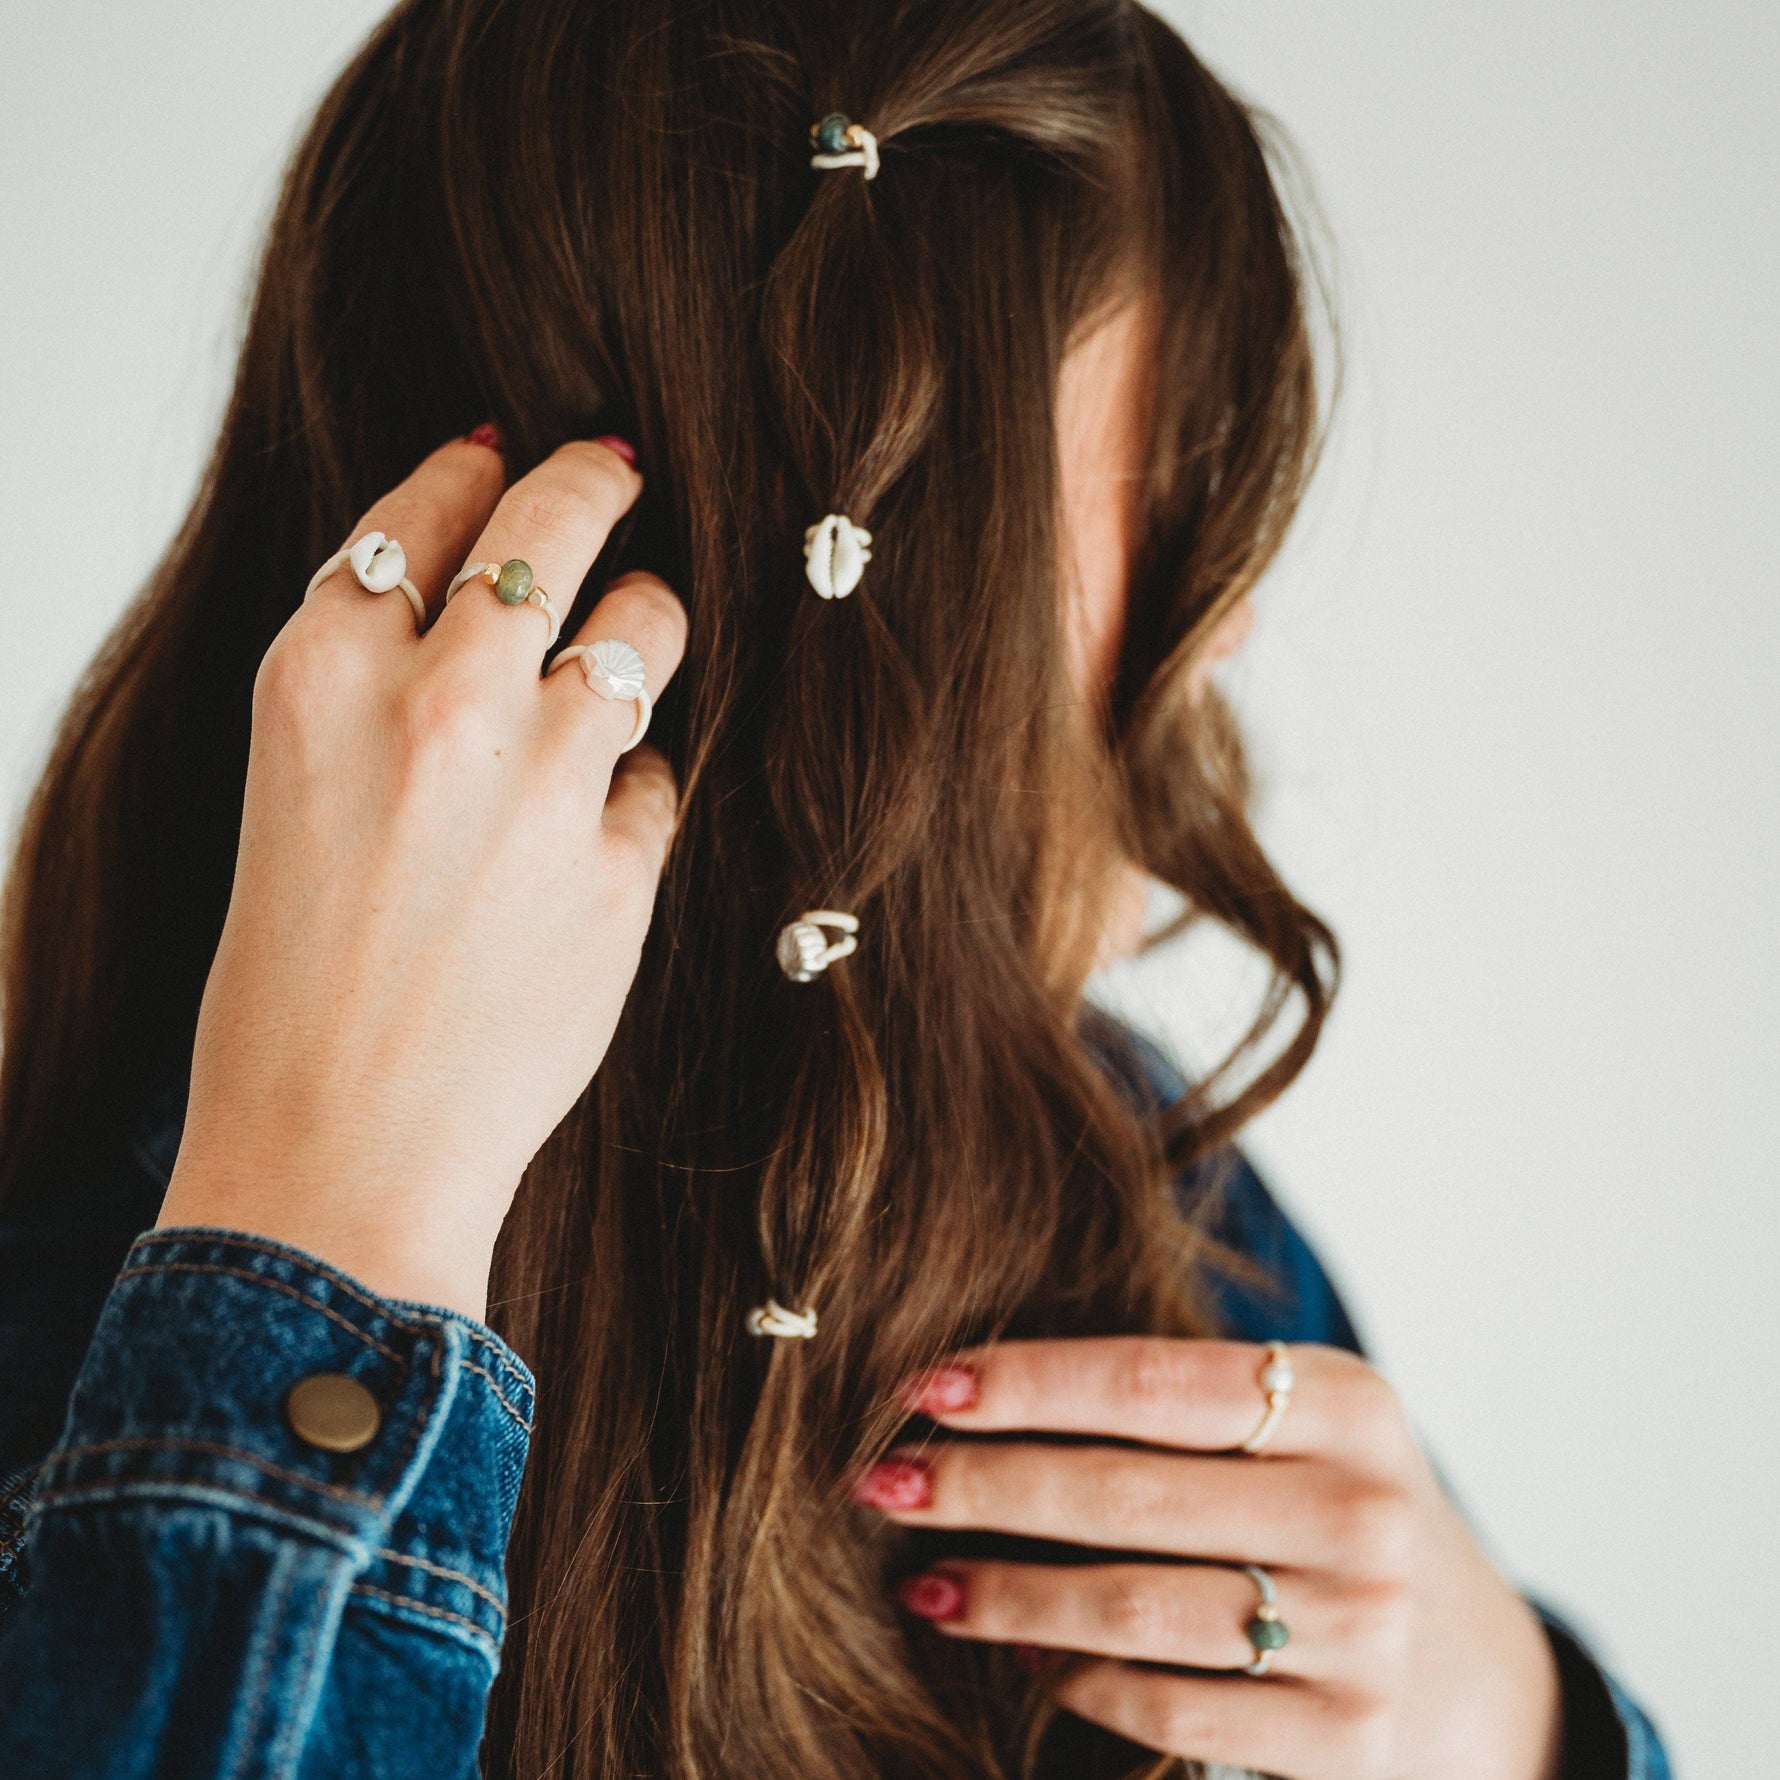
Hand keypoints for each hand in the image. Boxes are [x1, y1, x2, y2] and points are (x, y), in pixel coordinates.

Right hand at [158, 434, 686, 1318]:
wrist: (342, 1152)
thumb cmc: (290, 990)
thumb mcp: (291, 793)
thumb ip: (374, 691)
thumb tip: (478, 615)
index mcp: (321, 677)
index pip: (421, 513)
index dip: (474, 472)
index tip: (507, 451)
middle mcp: (439, 704)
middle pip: (553, 526)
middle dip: (597, 478)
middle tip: (622, 464)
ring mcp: (543, 782)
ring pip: (645, 628)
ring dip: (649, 620)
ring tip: (644, 631)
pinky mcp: (621, 866)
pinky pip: (658, 774)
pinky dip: (637, 781)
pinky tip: (602, 818)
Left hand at [853, 1338, 1561, 1779]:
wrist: (1475, 1668)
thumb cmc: (1333, 1507)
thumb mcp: (1297, 1424)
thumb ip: (1174, 1402)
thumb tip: (973, 1389)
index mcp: (1346, 1402)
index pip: (1151, 1380)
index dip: (1024, 1381)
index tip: (921, 1386)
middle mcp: (1362, 1510)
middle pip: (1125, 1493)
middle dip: (982, 1485)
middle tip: (881, 1480)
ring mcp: (1362, 1634)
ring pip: (1129, 1605)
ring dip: (1003, 1592)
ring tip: (921, 1580)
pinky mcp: (1342, 1741)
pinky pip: (1163, 1703)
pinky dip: (1071, 1677)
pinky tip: (1017, 1651)